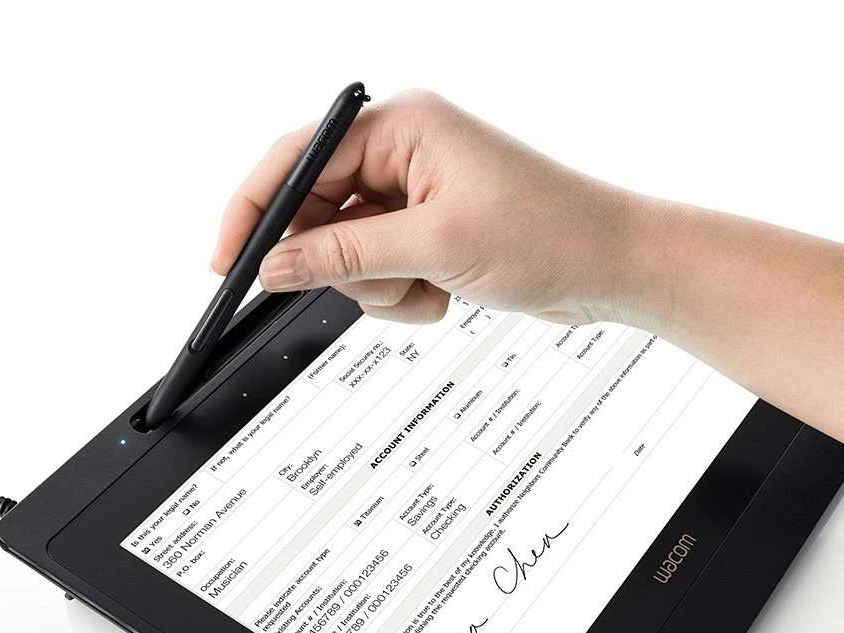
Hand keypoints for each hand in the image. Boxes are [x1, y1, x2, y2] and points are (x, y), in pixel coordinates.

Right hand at [211, 90, 637, 326]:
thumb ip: (343, 255)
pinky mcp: (427, 231)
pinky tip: (445, 293)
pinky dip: (402, 295)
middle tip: (382, 282)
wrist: (613, 266)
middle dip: (343, 263)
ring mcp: (415, 195)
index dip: (255, 211)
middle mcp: (403, 153)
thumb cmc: (551, 233)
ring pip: (346, 252)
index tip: (229, 261)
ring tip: (430, 286)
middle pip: (318, 213)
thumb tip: (274, 265)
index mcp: (402, 127)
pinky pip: (378, 272)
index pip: (297, 160)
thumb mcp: (435, 246)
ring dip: (380, 286)